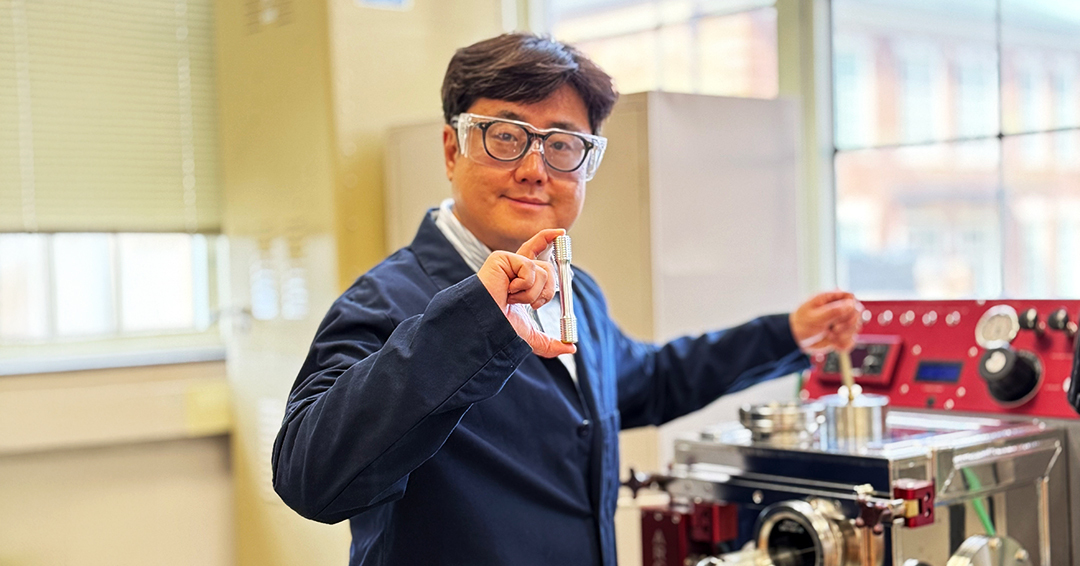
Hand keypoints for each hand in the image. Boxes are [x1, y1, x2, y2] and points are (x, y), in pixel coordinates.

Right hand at [477, 229, 576, 357]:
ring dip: (532, 294)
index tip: (561, 233)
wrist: (484, 327)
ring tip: (513, 300)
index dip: (548, 240)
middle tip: (533, 304)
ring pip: (543, 272)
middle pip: (549, 268)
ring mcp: (509, 262)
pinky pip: (530, 270)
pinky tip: (507, 292)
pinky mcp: (502, 258)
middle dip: (548, 289)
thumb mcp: (530, 336)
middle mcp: (516, 268)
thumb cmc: (498, 328)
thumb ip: (550, 343)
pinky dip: (524, 287)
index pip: (537, 253)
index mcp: (521, 279)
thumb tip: (571, 347)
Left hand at [790, 291, 861, 353]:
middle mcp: (839, 308)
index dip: (850, 307)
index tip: (840, 316)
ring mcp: (842, 322)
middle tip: (834, 329)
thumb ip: (833, 310)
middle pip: (857, 312)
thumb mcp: (814, 316)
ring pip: (856, 327)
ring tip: (829, 335)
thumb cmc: (801, 324)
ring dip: (843, 335)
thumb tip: (851, 304)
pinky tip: (832, 342)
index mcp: (830, 298)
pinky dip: (842, 344)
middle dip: (847, 324)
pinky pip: (851, 340)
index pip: (850, 297)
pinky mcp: (842, 334)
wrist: (796, 340)